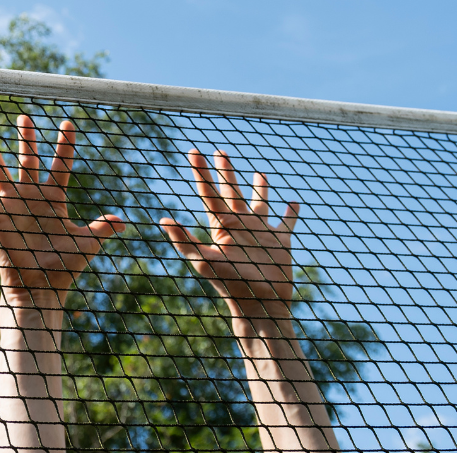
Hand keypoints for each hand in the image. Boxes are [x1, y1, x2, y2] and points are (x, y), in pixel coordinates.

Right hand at [0, 115, 125, 308]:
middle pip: (28, 160)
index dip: (64, 145)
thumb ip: (101, 229)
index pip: (60, 166)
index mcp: (53, 199)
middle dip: (27, 139)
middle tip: (25, 117)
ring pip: (0, 172)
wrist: (39, 287)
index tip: (68, 123)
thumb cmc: (64, 267)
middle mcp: (31, 197)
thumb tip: (122, 222)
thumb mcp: (86, 244)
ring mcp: (11, 205)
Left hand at [160, 151, 299, 320]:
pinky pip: (287, 223)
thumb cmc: (230, 284)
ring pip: (258, 203)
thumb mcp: (204, 261)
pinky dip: (291, 213)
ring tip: (259, 173)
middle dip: (225, 172)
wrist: (259, 305)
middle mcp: (240, 225)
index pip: (208, 193)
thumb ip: (184, 241)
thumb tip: (162, 220)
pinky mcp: (281, 242)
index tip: (193, 151)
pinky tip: (293, 203)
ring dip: (259, 188)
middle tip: (220, 152)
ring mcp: (260, 232)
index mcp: (221, 226)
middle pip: (230, 191)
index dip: (200, 172)